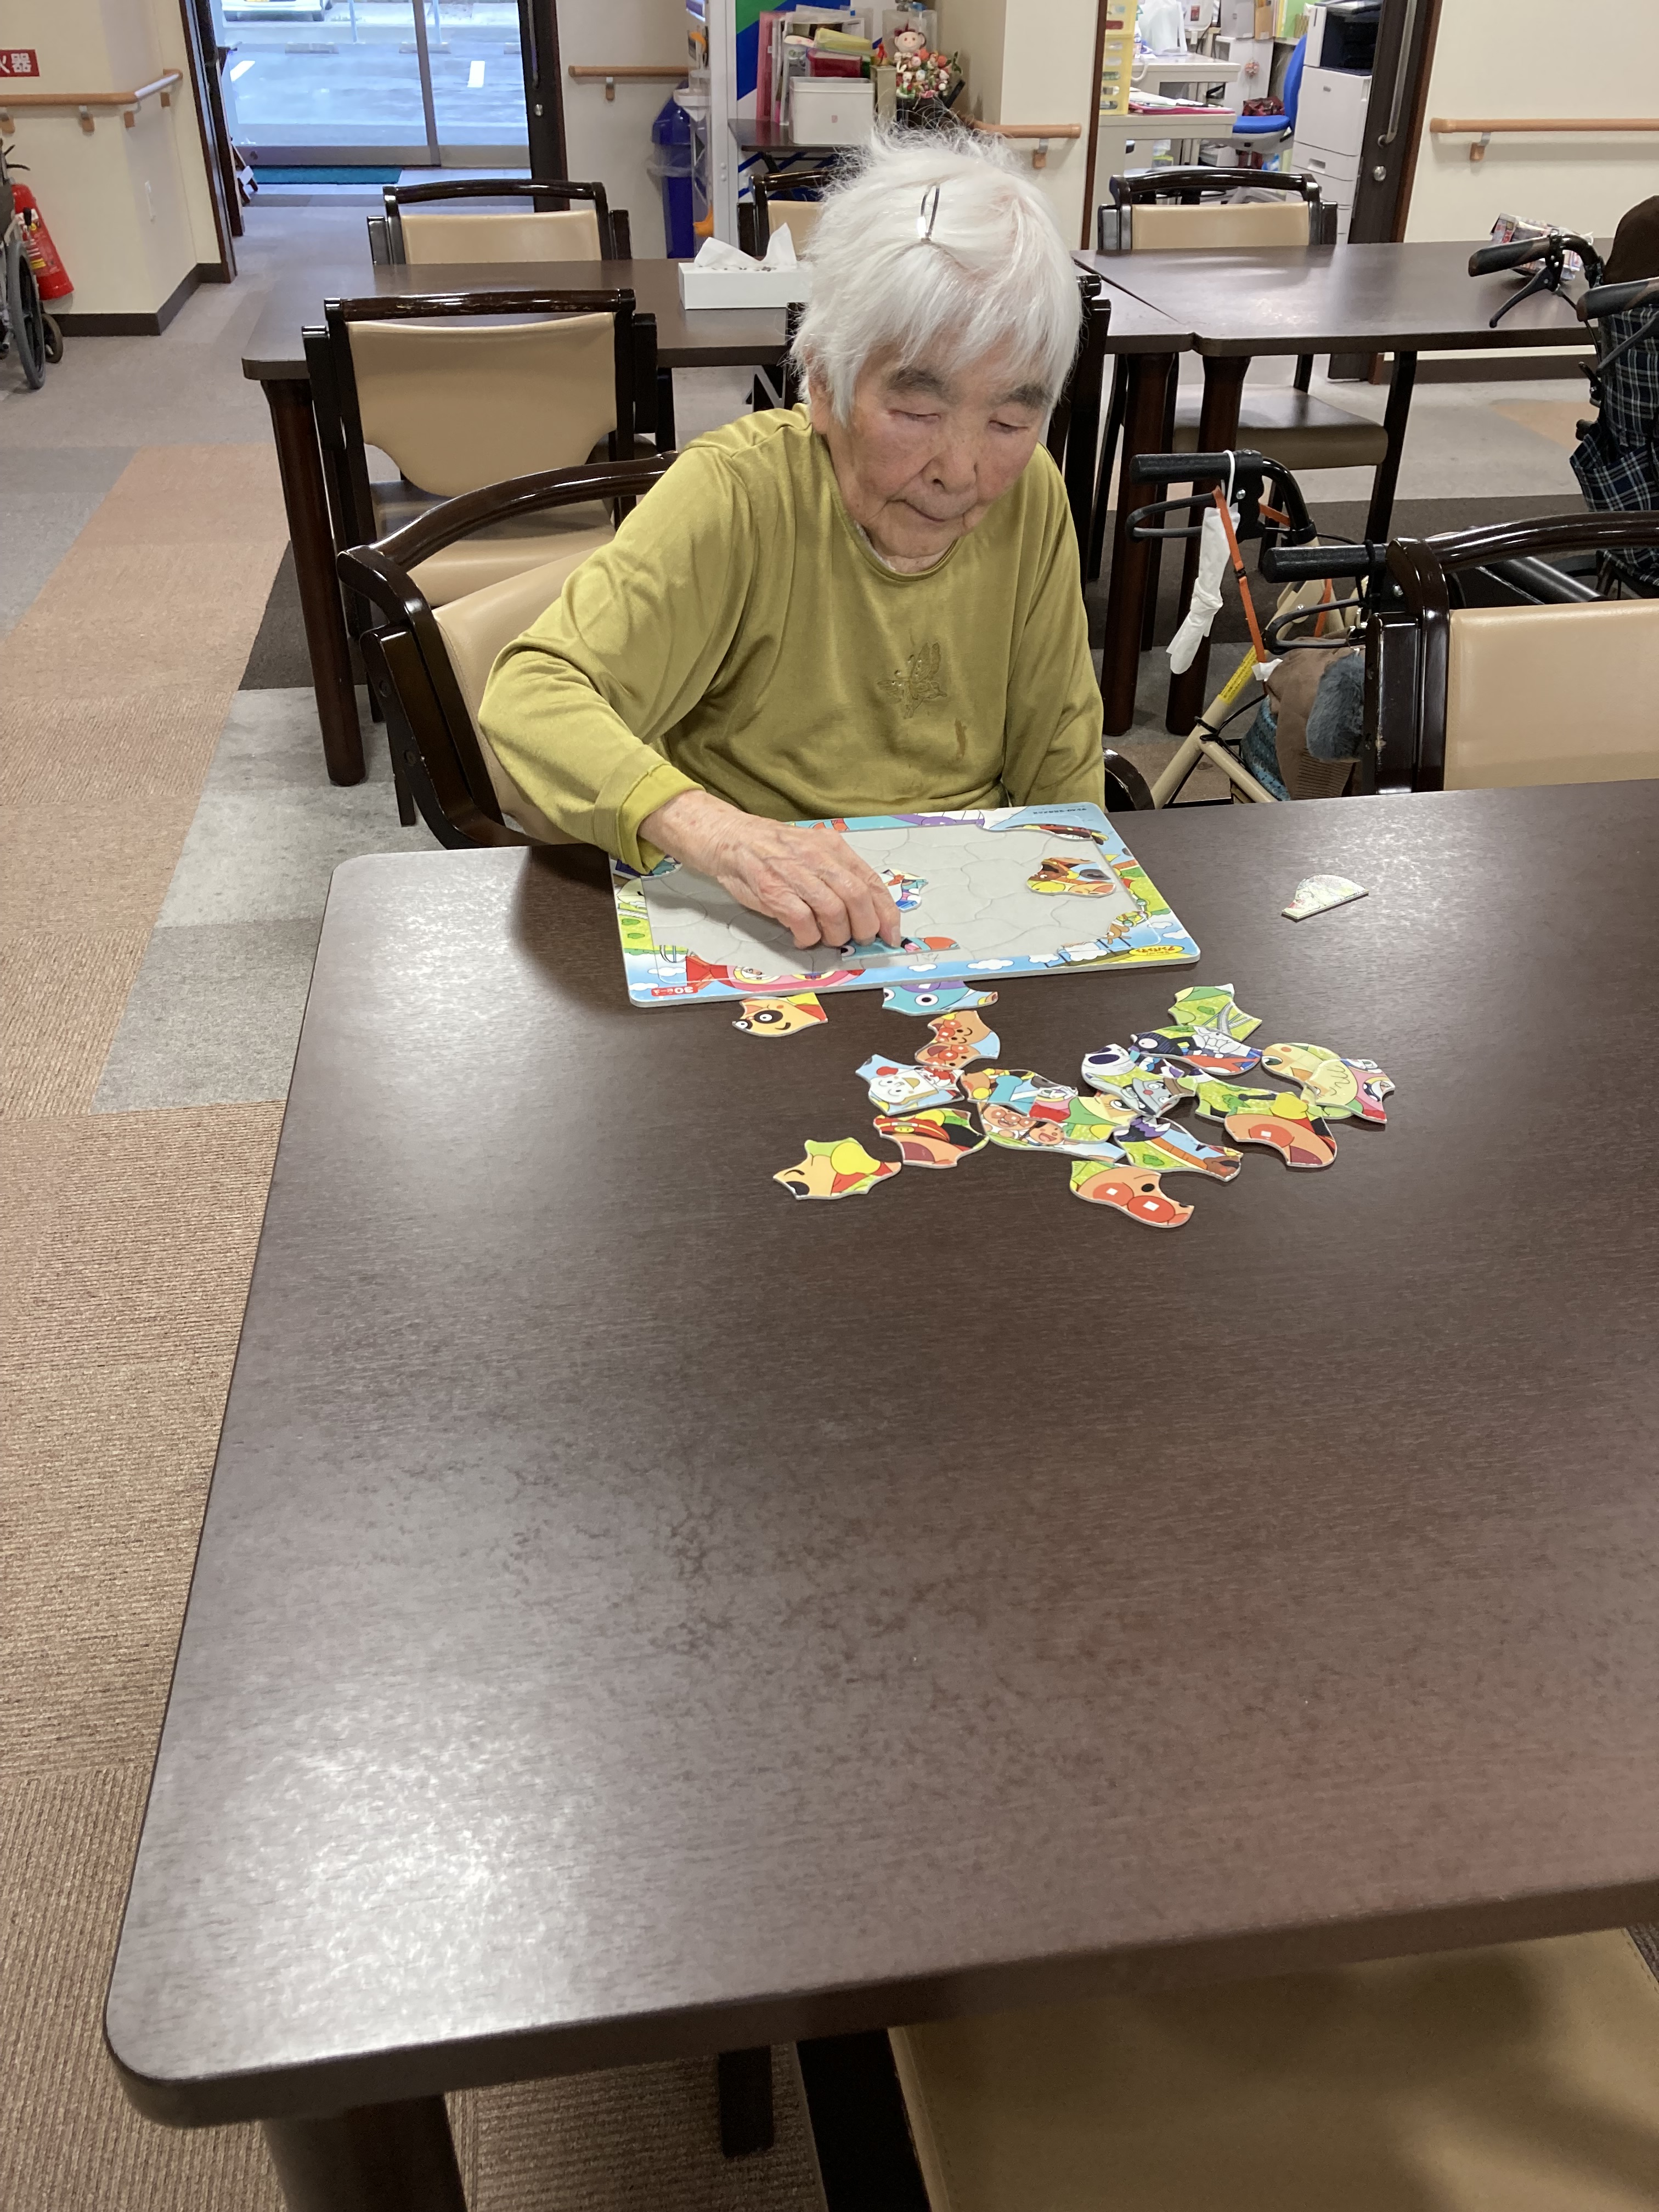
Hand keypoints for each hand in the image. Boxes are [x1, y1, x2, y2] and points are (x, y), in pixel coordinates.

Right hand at [641, 789, 902, 951]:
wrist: (730, 838)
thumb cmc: (773, 850)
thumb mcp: (813, 851)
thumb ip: (838, 875)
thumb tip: (867, 910)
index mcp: (832, 847)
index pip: (870, 882)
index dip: (886, 913)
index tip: (891, 934)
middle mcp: (817, 857)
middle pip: (856, 899)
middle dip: (863, 928)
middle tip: (857, 939)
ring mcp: (794, 873)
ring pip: (833, 912)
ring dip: (835, 935)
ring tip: (826, 938)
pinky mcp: (772, 890)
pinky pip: (802, 922)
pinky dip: (807, 937)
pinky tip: (802, 937)